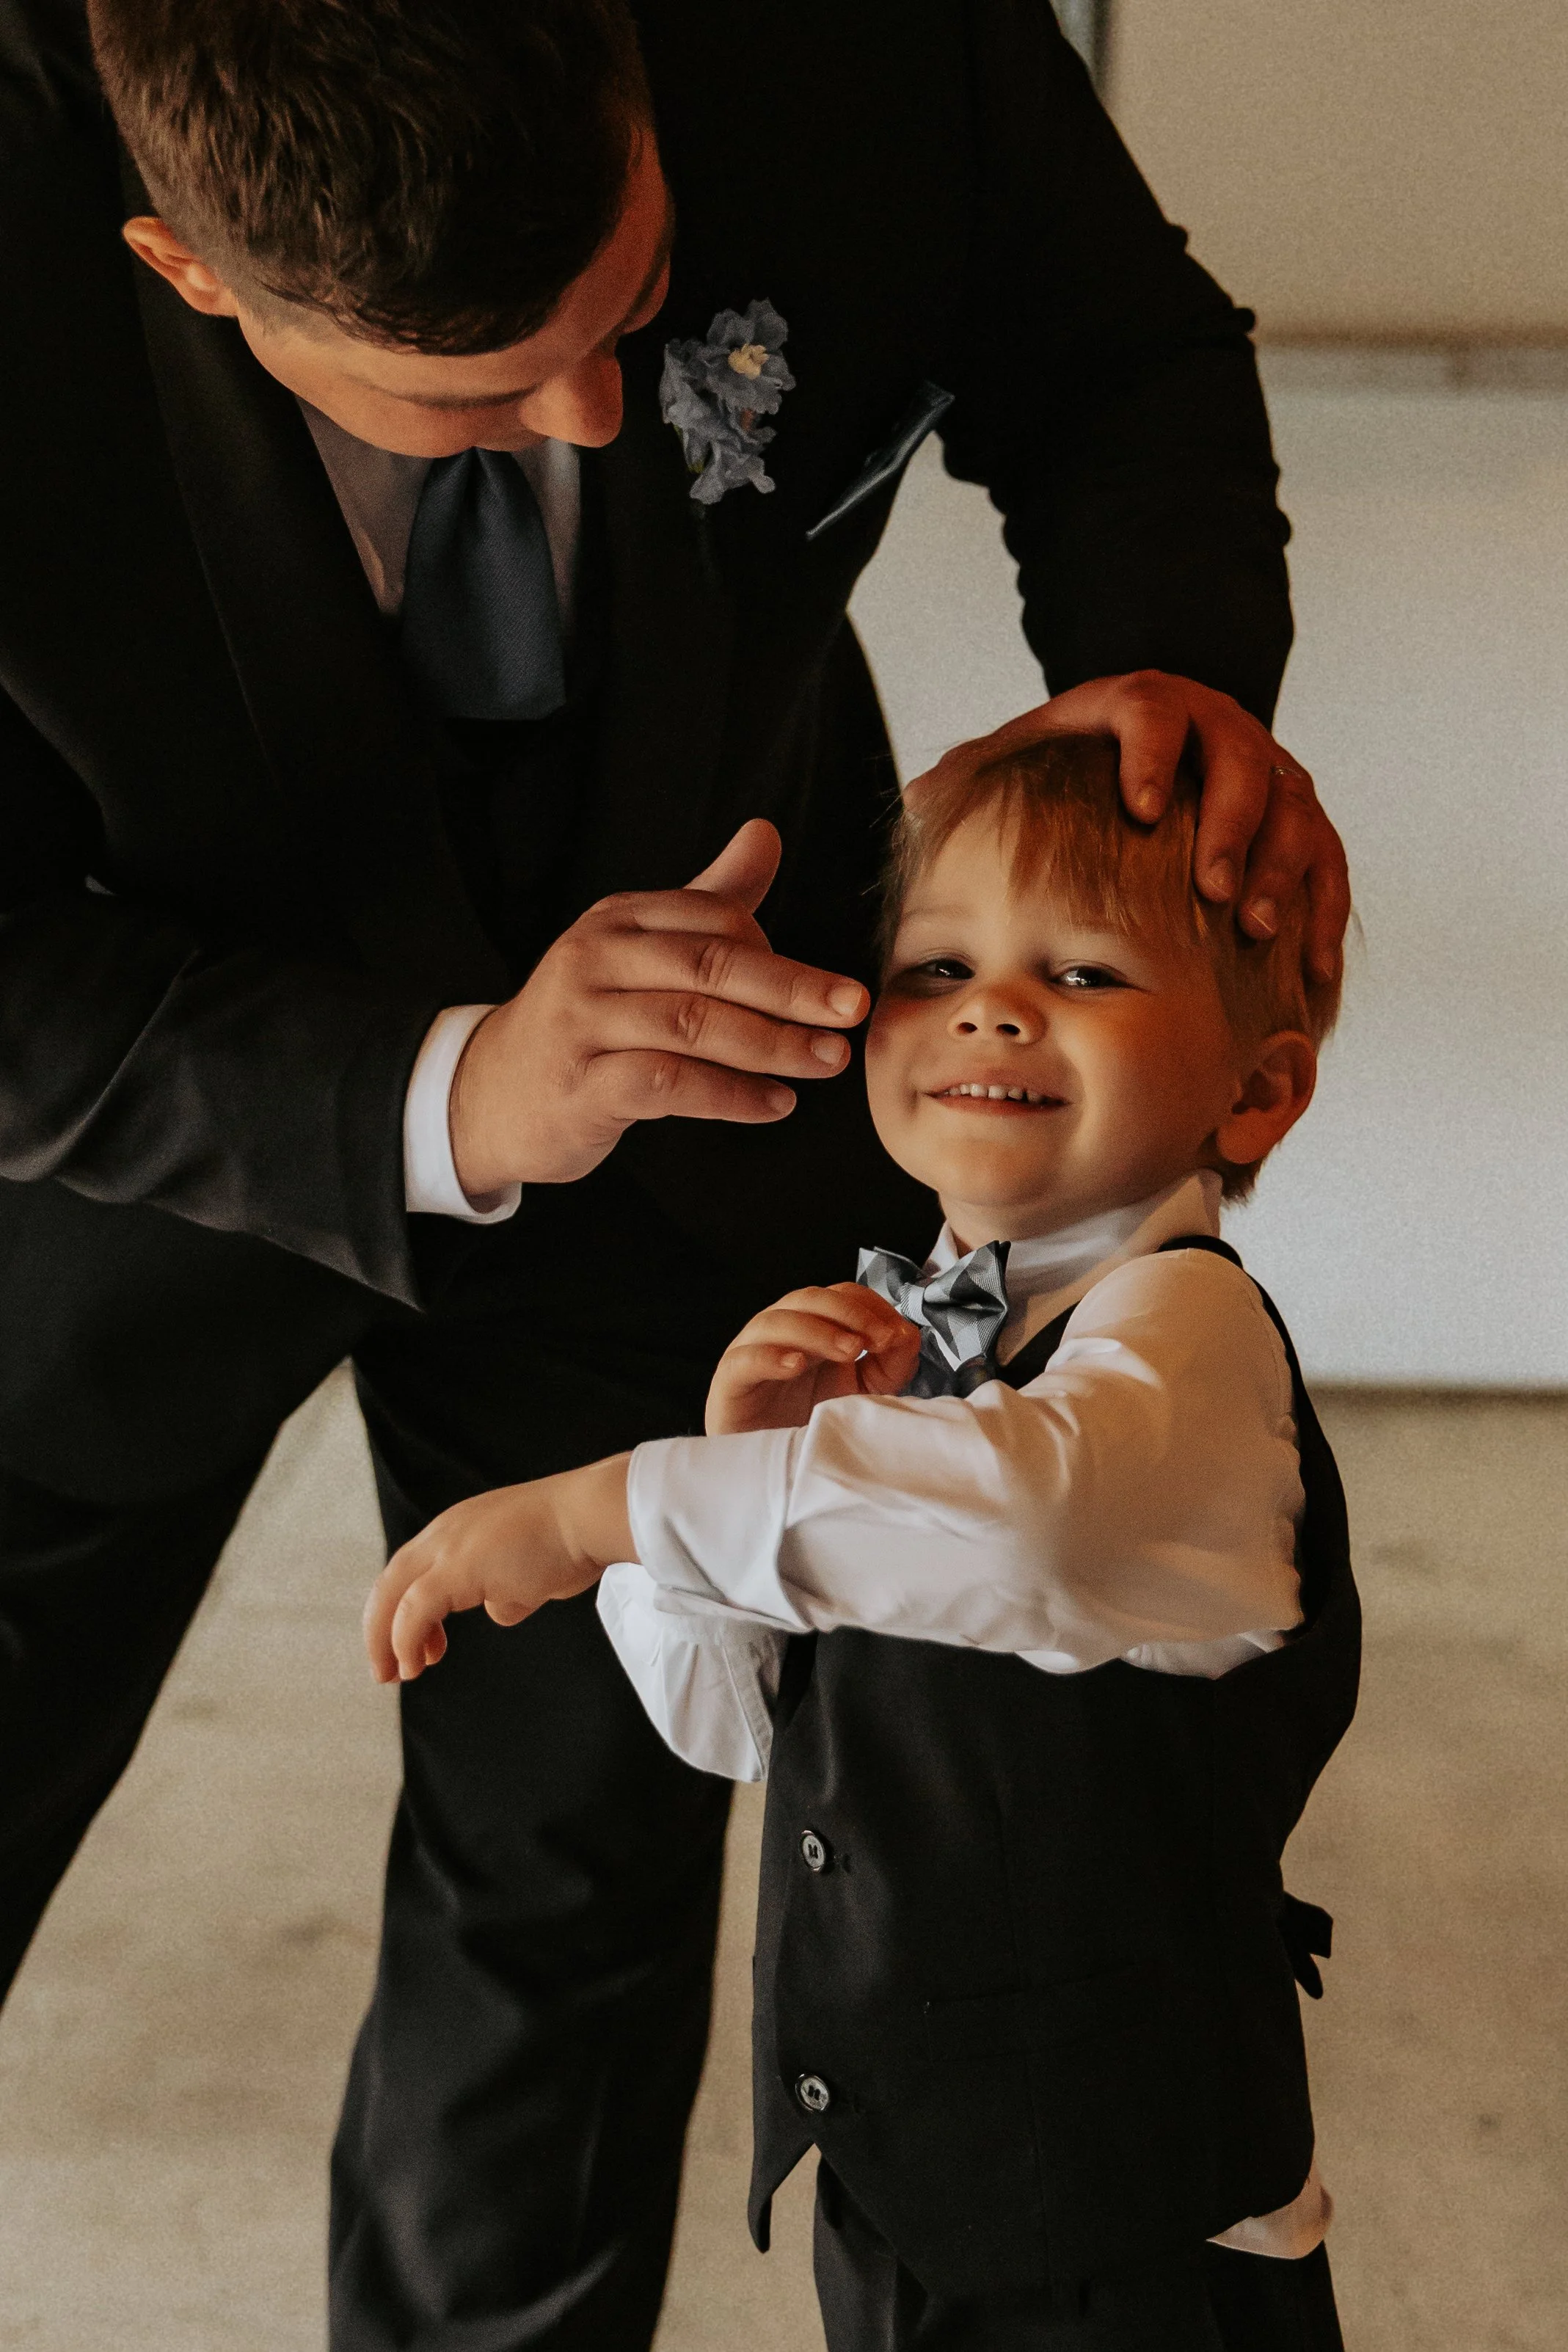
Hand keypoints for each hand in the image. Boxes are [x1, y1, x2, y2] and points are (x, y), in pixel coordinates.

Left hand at [363, 1455, 633, 1682]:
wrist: (588, 1517)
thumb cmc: (570, 1538)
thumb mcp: (527, 1569)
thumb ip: (504, 1588)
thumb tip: (496, 1607)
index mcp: (459, 1530)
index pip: (412, 1572)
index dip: (404, 1611)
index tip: (421, 1646)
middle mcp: (445, 1534)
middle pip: (390, 1582)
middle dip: (380, 1628)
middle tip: (385, 1668)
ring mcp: (447, 1548)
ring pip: (393, 1594)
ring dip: (386, 1638)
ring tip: (397, 1672)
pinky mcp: (455, 1568)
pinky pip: (415, 1610)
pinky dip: (407, 1640)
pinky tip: (417, 1663)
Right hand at [449, 820, 870, 1198]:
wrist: (488, 1094)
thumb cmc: (584, 1021)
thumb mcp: (637, 950)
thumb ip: (706, 898)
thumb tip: (765, 835)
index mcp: (618, 920)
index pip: (714, 918)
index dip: (778, 953)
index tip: (830, 988)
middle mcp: (594, 959)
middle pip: (711, 966)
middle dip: (792, 989)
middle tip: (851, 1010)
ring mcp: (583, 1021)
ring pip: (693, 1024)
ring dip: (771, 1046)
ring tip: (825, 1062)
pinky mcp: (580, 1083)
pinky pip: (668, 1084)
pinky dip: (729, 1096)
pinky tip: (772, 1105)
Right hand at [706, 1282, 920, 1433]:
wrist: (774, 1471)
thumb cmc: (813, 1424)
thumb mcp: (864, 1394)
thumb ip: (889, 1365)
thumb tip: (909, 1335)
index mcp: (814, 1327)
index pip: (840, 1295)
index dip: (869, 1307)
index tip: (896, 1335)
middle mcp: (782, 1332)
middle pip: (809, 1298)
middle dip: (849, 1314)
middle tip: (878, 1340)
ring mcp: (752, 1352)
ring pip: (777, 1321)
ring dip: (818, 1331)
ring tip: (850, 1351)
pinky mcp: (730, 1382)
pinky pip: (745, 1359)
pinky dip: (770, 1356)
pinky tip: (795, 1364)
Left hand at [929, 673, 1348, 984]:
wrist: (1148, 754)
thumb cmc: (1075, 767)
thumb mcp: (1021, 758)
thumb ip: (975, 774)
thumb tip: (920, 798)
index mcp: (1148, 707)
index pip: (1156, 711)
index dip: (1151, 755)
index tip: (1138, 808)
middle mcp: (1220, 732)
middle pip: (1241, 763)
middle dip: (1229, 826)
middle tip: (1209, 888)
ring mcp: (1268, 777)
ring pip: (1294, 813)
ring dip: (1279, 871)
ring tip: (1254, 929)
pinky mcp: (1300, 825)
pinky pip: (1328, 865)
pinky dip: (1322, 915)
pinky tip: (1310, 970)